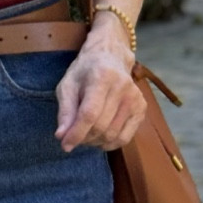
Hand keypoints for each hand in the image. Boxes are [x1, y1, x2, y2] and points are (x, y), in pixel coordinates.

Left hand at [55, 32, 145, 153]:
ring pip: (113, 134)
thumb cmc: (85, 71)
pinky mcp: (141, 108)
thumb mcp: (68, 85)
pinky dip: (110, 143)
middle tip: (73, 137)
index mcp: (102, 77)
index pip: (90, 114)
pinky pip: (125, 137)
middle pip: (101, 126)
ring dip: (95, 142)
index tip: (65, 145)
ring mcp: (135, 98)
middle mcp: (122, 87)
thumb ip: (65, 110)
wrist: (111, 57)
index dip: (76, 133)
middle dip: (84, 138)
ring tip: (85, 134)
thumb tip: (61, 136)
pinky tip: (100, 138)